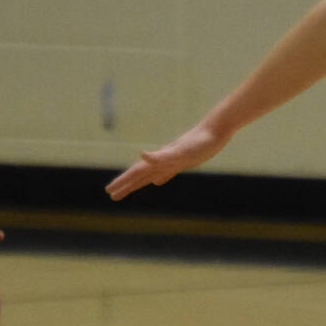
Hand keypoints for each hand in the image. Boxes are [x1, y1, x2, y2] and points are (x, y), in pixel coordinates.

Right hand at [106, 122, 228, 199]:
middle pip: (139, 175)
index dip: (123, 182)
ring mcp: (172, 161)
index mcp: (159, 159)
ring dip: (139, 183)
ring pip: (150, 175)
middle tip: (112, 195)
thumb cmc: (200, 141)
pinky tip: (158, 181)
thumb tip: (142, 155)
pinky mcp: (183, 162)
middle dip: (125, 185)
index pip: (136, 173)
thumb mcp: (181, 151)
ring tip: (128, 190)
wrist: (215, 130)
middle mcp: (163, 160)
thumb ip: (161, 156)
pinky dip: (160, 178)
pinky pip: (166, 173)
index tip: (109, 191)